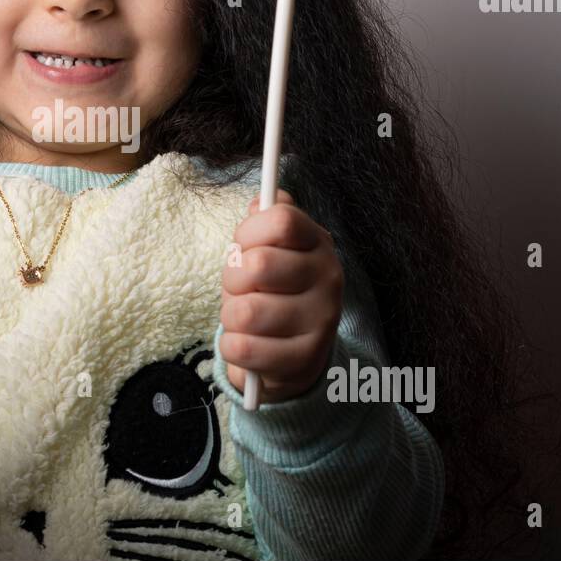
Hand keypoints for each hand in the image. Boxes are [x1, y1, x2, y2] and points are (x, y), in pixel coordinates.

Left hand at [219, 190, 343, 404]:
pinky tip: (245, 344)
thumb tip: (261, 200)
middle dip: (232, 279)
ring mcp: (321, 321)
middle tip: (241, 289)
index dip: (248, 233)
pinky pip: (243, 348)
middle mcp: (329, 279)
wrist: (292, 355)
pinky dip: (231, 347)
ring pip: (246, 311)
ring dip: (230, 316)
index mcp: (318, 243)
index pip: (281, 220)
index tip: (244, 248)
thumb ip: (265, 221)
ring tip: (244, 319)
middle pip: (258, 265)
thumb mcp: (270, 250)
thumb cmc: (272, 292)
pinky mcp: (304, 360)